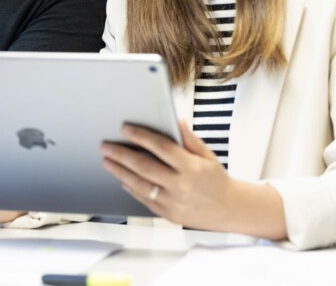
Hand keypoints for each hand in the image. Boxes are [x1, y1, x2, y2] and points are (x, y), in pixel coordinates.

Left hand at [100, 121, 236, 230]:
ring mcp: (173, 202)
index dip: (141, 136)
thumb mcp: (207, 155)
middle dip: (121, 154)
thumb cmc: (216, 180)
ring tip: (107, 161)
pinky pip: (144, 199)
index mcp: (192, 167)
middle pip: (144, 166)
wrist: (229, 210)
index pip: (161, 147)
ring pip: (139, 184)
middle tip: (105, 146)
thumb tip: (175, 120)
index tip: (125, 128)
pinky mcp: (168, 214)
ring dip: (120, 171)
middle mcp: (181, 185)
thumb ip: (189, 139)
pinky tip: (122, 178)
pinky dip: (130, 188)